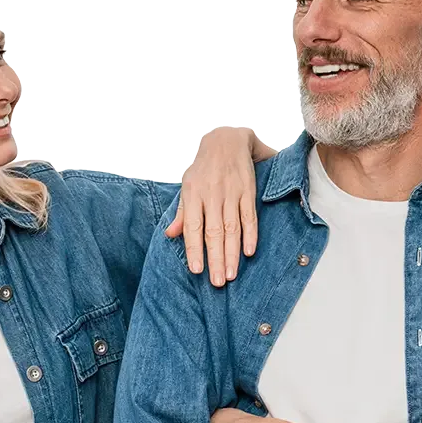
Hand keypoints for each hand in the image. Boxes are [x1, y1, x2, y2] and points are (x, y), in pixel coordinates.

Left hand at [164, 126, 272, 287]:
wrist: (227, 139)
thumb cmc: (204, 167)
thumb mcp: (187, 184)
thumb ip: (182, 212)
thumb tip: (170, 235)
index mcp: (193, 194)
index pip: (193, 228)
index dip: (194, 250)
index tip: (197, 271)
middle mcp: (212, 195)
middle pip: (214, 232)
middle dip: (216, 259)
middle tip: (217, 282)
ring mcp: (231, 193)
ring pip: (232, 228)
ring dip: (232, 253)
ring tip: (231, 275)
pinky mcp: (248, 191)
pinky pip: (250, 216)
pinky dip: (250, 235)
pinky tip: (249, 252)